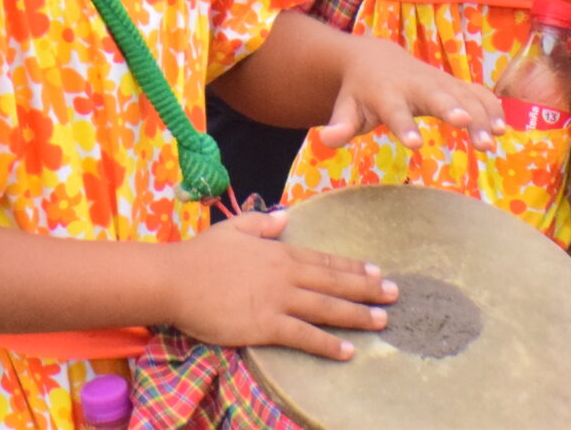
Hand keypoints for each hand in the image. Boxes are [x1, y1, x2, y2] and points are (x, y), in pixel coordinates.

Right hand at [161, 208, 392, 358]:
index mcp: (278, 252)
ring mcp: (278, 301)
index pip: (323, 260)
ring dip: (357, 315)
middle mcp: (285, 276)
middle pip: (334, 283)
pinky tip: (348, 350)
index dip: (352, 267)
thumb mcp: (233, 228)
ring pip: (327, 308)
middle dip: (367, 289)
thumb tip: (284, 219)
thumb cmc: (201, 254)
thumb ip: (261, 224)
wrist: (176, 279)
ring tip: (381, 320)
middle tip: (394, 294)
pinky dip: (328, 344)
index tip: (376, 271)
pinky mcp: (266, 326)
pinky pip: (304, 336)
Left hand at [312, 36, 502, 152]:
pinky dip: (491, 107)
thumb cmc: (359, 92)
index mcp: (386, 93)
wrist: (375, 58)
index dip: (403, 126)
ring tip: (492, 142)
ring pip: (463, 95)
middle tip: (466, 126)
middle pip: (436, 97)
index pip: (394, 111)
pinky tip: (503, 128)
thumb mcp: (346, 107)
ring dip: (479, 116)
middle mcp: (415, 84)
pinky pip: (477, 92)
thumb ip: (339, 124)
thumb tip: (326, 140)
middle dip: (452, 109)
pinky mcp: (454, 84)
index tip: (414, 144)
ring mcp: (438, 81)